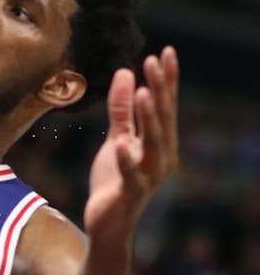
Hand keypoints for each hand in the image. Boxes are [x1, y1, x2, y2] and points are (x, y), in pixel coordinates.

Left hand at [84, 48, 179, 253]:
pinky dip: (127, 159)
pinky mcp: (131, 192)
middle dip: (161, 89)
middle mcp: (162, 157)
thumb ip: (122, 110)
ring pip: (154, 144)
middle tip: (155, 60)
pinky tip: (121, 145)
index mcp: (160, 142)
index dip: (166, 80)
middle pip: (164, 119)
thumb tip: (125, 73)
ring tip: (145, 93)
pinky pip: (132, 175)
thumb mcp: (117, 137)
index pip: (165, 105)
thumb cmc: (115, 179)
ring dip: (150, 118)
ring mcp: (149, 176)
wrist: (108, 222)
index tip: (164, 52)